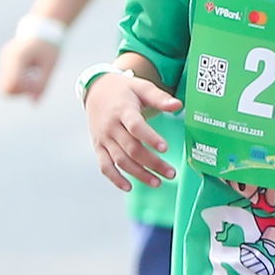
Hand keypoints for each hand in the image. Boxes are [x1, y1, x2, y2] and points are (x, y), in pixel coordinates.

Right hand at [0, 31, 60, 98]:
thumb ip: (41, 85)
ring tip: (33, 77)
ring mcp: (4, 59)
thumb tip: (33, 104)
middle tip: (35, 82)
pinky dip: (18, 80)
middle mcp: (7, 58)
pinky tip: (30, 72)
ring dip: (19, 86)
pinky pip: (8, 78)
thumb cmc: (49, 46)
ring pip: (5, 85)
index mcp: (18, 58)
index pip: (12, 85)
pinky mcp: (5, 60)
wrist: (45, 27)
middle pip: (5, 89)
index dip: (24, 90)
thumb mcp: (50, 66)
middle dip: (20, 91)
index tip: (36, 83)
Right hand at [85, 67, 178, 190]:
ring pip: (120, 160)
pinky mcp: (99, 147)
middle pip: (131, 148)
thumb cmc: (123, 90)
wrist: (96, 90)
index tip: (165, 148)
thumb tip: (178, 106)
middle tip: (170, 173)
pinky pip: (104, 166)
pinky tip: (129, 187)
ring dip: (138, 174)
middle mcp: (111, 127)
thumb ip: (160, 97)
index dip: (150, 138)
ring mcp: (104, 139)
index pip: (136, 126)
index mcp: (123, 110)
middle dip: (152, 163)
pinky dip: (115, 178)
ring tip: (157, 182)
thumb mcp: (141, 87)